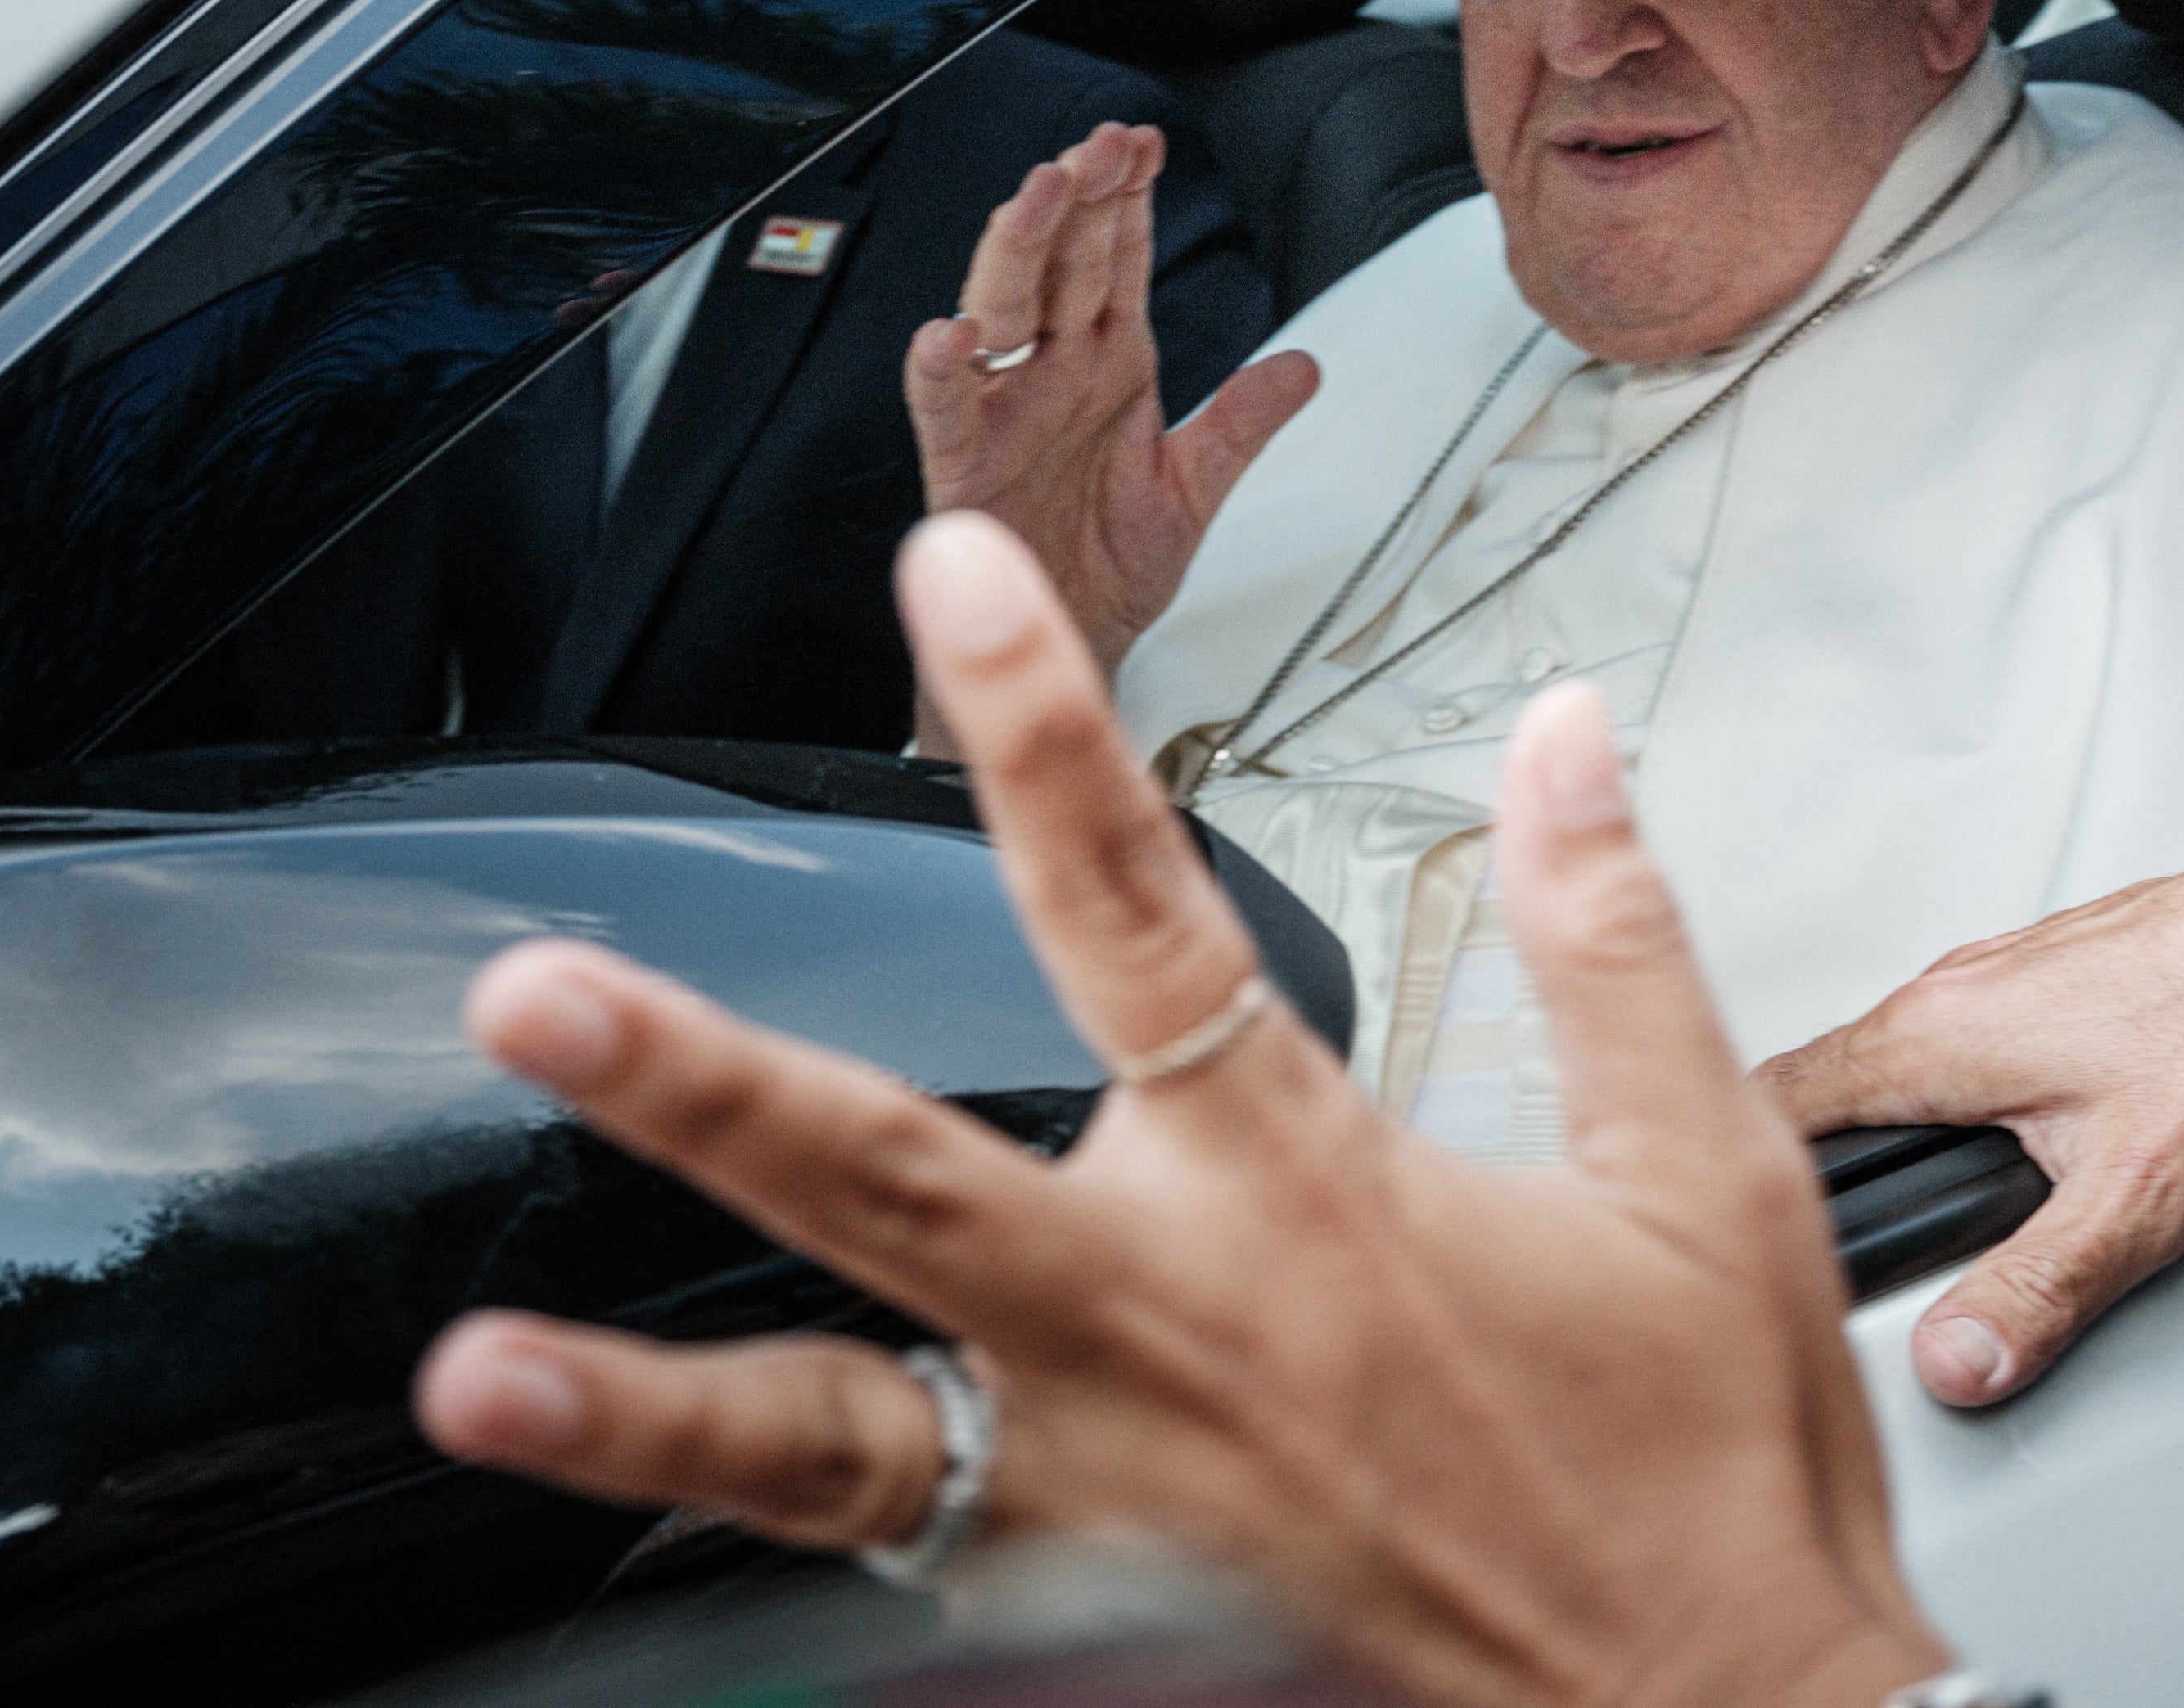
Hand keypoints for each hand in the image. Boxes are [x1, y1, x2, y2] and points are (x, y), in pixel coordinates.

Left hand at [412, 515, 1949, 1707]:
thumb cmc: (1716, 1473)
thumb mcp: (1708, 1173)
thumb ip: (1611, 936)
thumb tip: (1565, 732)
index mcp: (1314, 1189)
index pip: (1144, 906)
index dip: (1043, 728)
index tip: (949, 580)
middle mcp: (1179, 1335)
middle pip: (892, 1182)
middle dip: (697, 1084)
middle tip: (531, 995)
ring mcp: (1117, 1506)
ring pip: (831, 1442)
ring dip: (643, 1405)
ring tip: (467, 1376)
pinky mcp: (1108, 1641)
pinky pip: (903, 1595)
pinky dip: (781, 1587)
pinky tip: (635, 1575)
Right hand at [904, 121, 1318, 691]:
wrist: (1071, 641)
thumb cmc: (1112, 562)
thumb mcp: (1197, 485)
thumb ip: (1243, 420)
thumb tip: (1305, 366)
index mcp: (1109, 361)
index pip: (1119, 260)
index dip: (1129, 200)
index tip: (1146, 142)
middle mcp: (1054, 371)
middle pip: (1062, 264)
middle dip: (1080, 199)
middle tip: (1101, 143)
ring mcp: (1008, 410)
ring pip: (1003, 310)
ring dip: (1019, 250)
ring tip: (1040, 194)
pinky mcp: (966, 463)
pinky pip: (948, 408)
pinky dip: (943, 369)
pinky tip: (950, 334)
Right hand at [1755, 817, 2183, 1408]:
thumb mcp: (2144, 1191)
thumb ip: (2037, 1286)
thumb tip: (1955, 1358)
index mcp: (1934, 1034)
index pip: (1768, 1102)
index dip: (1733, 1177)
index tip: (1725, 1241)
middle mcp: (1950, 990)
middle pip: (1824, 1092)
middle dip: (1813, 1177)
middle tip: (1809, 1261)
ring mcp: (2000, 977)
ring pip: (1895, 1069)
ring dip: (1889, 1141)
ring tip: (1904, 1220)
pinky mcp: (2050, 980)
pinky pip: (1960, 1050)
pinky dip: (1953, 1106)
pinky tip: (2005, 1154)